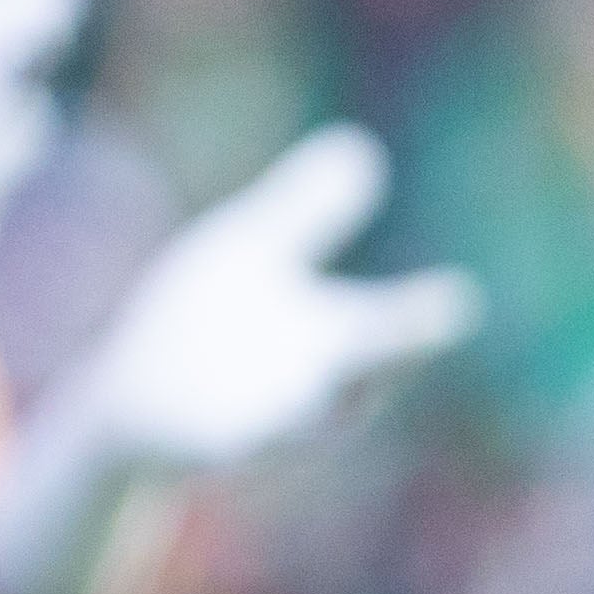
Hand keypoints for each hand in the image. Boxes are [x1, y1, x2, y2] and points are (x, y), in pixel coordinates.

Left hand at [0, 122, 478, 593]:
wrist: (132, 406)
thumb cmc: (206, 323)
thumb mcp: (253, 248)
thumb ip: (308, 209)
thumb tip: (359, 145)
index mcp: (335, 337)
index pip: (389, 325)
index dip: (419, 316)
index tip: (461, 298)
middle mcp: (313, 387)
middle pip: (362, 368)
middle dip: (395, 347)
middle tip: (440, 323)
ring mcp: (262, 423)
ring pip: (305, 420)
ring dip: (325, 403)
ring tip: (350, 387)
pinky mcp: (208, 448)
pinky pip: (233, 445)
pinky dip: (247, 436)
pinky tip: (242, 437)